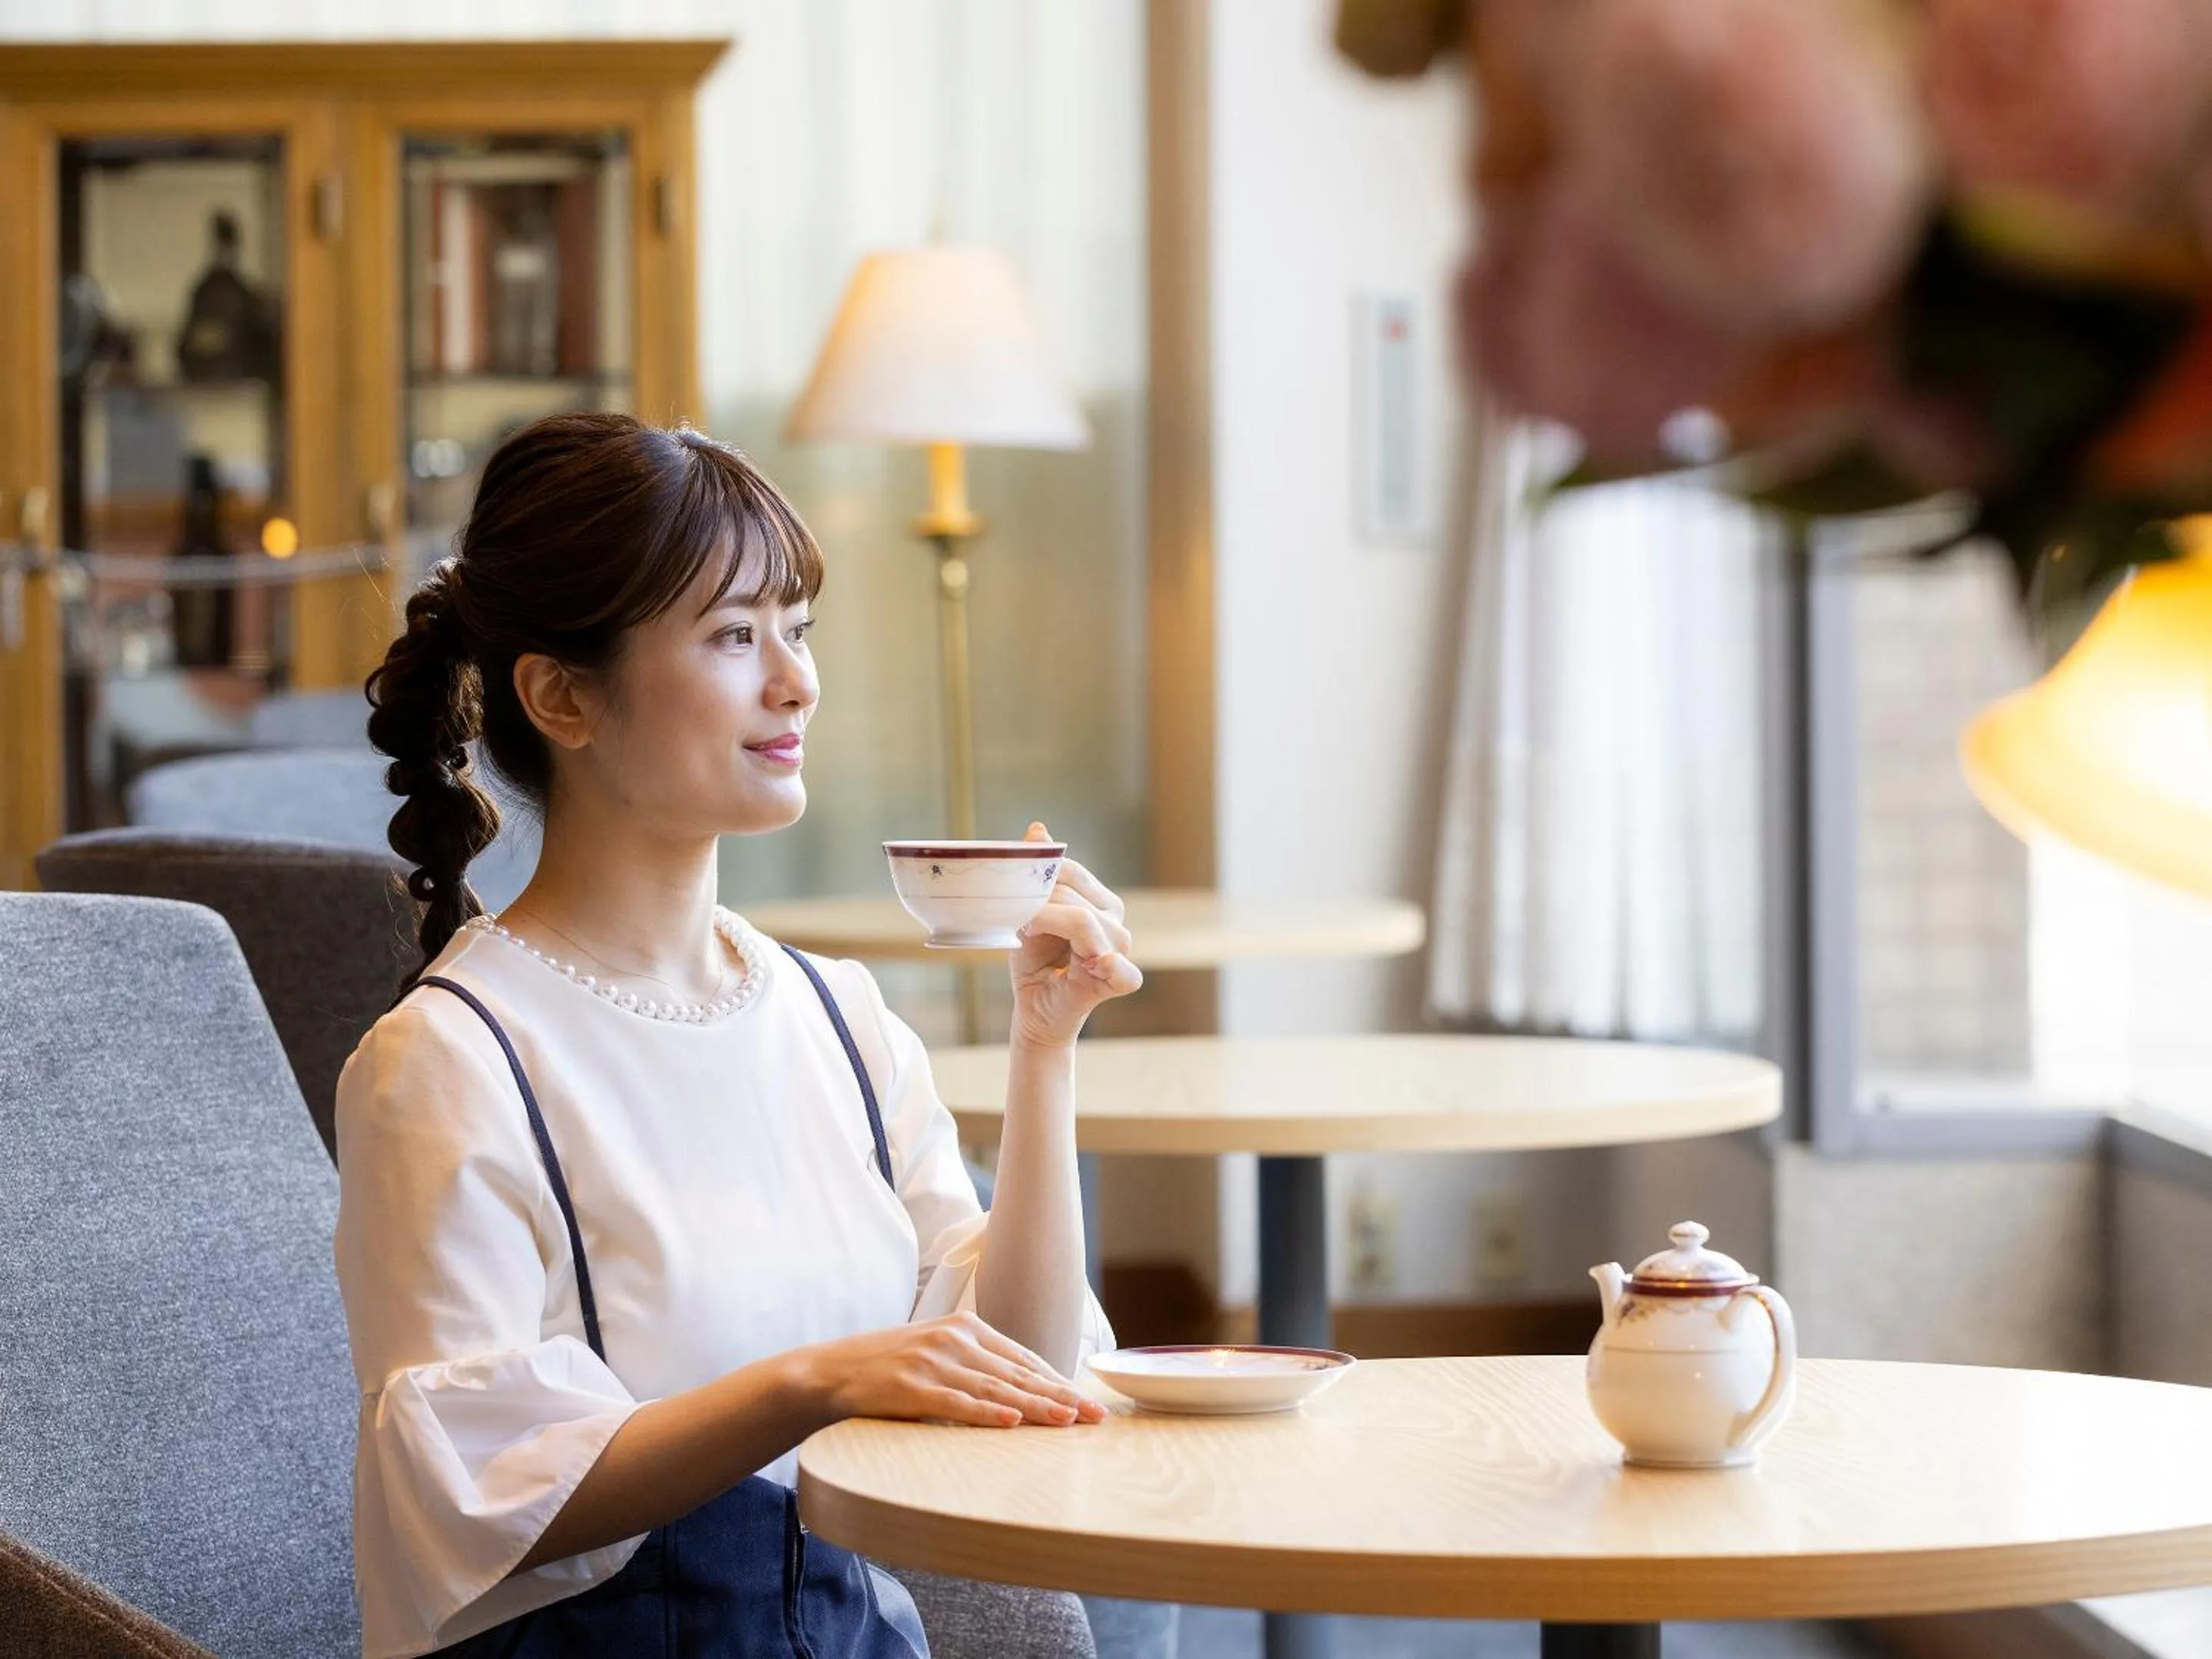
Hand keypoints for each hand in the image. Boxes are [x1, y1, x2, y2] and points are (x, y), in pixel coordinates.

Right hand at [799, 1311, 1107, 1428]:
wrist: (831, 1371)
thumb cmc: (889, 1367)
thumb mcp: (937, 1353)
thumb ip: (976, 1364)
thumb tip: (1022, 1390)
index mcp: (965, 1326)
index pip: (1023, 1358)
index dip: (1058, 1380)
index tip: (1087, 1400)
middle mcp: (954, 1338)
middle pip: (1018, 1374)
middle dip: (1061, 1396)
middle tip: (1096, 1415)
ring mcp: (933, 1362)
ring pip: (997, 1389)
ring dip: (1037, 1407)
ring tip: (1069, 1420)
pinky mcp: (912, 1387)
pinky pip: (958, 1403)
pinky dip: (987, 1413)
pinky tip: (1013, 1421)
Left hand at [1009, 822, 1143, 1048]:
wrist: (1033, 1009)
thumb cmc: (1035, 962)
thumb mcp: (1031, 913)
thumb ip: (1040, 874)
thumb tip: (1039, 829)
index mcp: (1101, 902)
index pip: (1071, 872)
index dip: (1040, 879)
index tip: (1016, 898)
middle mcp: (1116, 923)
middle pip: (1071, 896)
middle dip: (1037, 904)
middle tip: (1015, 920)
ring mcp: (1120, 952)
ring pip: (1082, 921)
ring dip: (1045, 924)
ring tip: (1025, 933)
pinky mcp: (1117, 982)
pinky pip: (1119, 968)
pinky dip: (1109, 964)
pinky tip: (1091, 963)